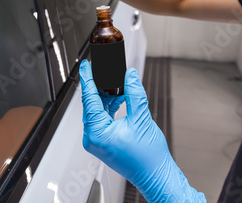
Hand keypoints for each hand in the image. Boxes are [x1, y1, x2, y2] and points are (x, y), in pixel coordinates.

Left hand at [80, 60, 205, 201]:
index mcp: (97, 133)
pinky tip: (121, 97)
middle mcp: (93, 137)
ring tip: (118, 83)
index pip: (89, 99)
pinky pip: (103, 117)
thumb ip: (134, 94)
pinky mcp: (103, 140)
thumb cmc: (148, 158)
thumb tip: (129, 76)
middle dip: (100, 86)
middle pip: (92, 103)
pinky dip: (111, 106)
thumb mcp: (141, 119)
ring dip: (108, 96)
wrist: (156, 176)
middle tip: (104, 69)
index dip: (88, 79)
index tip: (86, 65)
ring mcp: (97, 139)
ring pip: (98, 110)